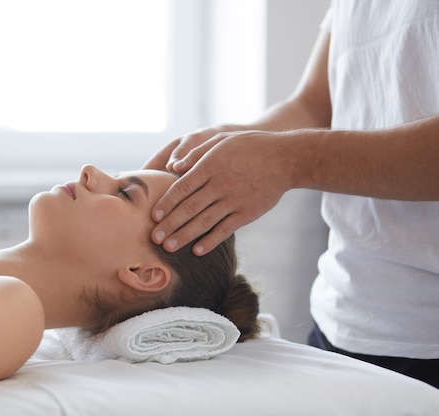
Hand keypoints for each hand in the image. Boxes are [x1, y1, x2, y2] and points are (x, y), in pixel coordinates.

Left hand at [150, 130, 294, 254]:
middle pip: (189, 208)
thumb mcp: (222, 141)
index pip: (182, 188)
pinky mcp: (248, 213)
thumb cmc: (249, 146)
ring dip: (184, 236)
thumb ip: (196, 153)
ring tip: (168, 247)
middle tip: (153, 238)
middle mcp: (221, 184)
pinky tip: (196, 251)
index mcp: (211, 165)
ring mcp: (235, 200)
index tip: (153, 216)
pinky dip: (210, 241)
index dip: (166, 203)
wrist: (287, 159)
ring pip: (204, 222)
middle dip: (169, 225)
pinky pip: (225, 230)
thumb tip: (172, 166)